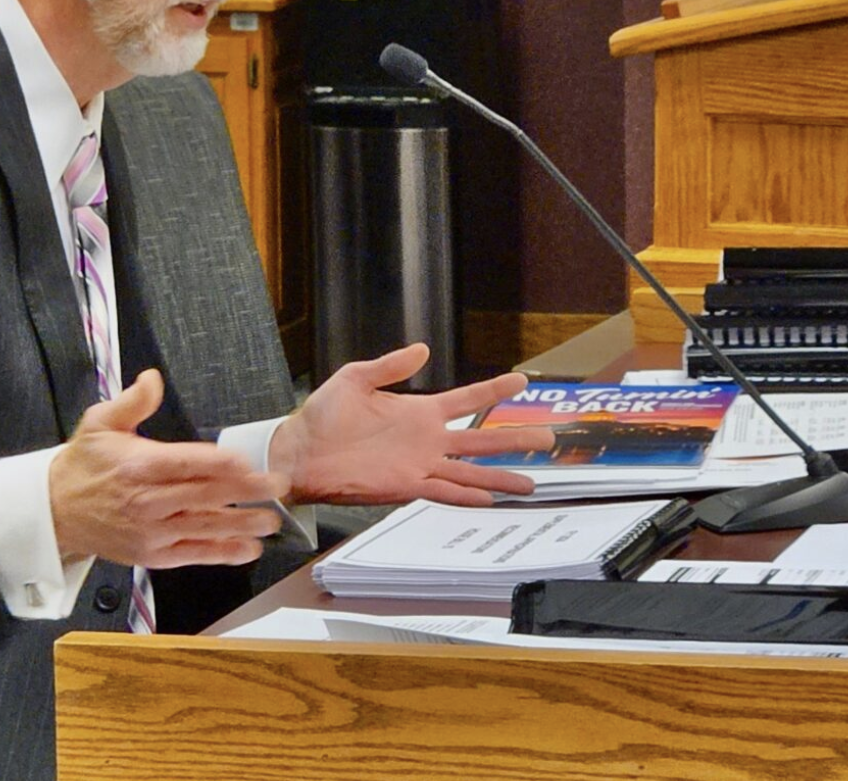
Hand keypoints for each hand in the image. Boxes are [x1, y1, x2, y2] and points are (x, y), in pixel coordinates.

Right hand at [49, 369, 287, 568]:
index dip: (221, 464)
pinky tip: (248, 548)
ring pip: (204, 527)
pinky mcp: (153, 554)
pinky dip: (222, 553)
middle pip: (204, 495)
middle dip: (245, 491)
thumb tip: (152, 378)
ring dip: (241, 524)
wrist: (56, 512)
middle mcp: (148, 500)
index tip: (249, 462)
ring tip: (270, 520)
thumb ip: (131, 402)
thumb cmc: (84, 466)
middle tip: (277, 487)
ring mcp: (152, 531)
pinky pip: (194, 553)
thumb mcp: (100, 424)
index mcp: (139, 465)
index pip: (187, 463)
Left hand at [267, 344, 552, 506]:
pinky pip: (444, 491)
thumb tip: (423, 348)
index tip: (522, 382)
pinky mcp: (405, 486)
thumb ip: (391, 365)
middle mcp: (426, 440)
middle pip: (481, 438)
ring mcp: (419, 464)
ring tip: (532, 480)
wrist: (299, 451)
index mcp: (419, 411)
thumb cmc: (322, 415)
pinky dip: (467, 495)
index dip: (494, 391)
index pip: (467, 399)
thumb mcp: (356, 378)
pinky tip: (491, 499)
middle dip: (515, 438)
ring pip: (471, 470)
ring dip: (500, 475)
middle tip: (548, 437)